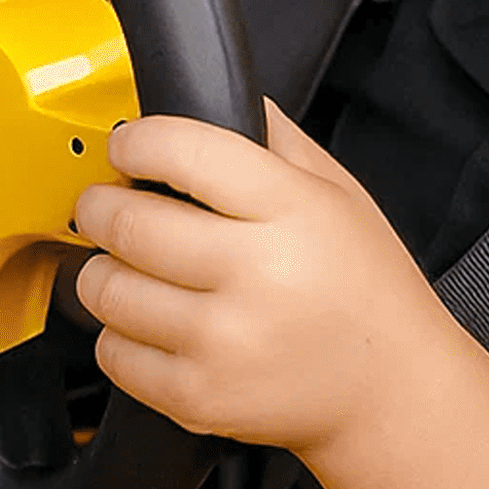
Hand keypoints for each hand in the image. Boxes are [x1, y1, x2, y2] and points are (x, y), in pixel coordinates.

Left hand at [72, 99, 461, 460]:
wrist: (388, 389)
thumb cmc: (365, 286)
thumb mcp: (338, 191)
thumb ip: (272, 136)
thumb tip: (206, 91)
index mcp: (292, 210)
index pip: (183, 152)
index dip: (137, 142)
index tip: (128, 147)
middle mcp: (257, 274)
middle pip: (127, 222)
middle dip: (99, 204)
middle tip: (105, 203)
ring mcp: (223, 341)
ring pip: (106, 289)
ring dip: (103, 269)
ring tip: (131, 266)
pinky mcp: (198, 396)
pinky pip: (113, 353)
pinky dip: (119, 333)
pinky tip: (153, 322)